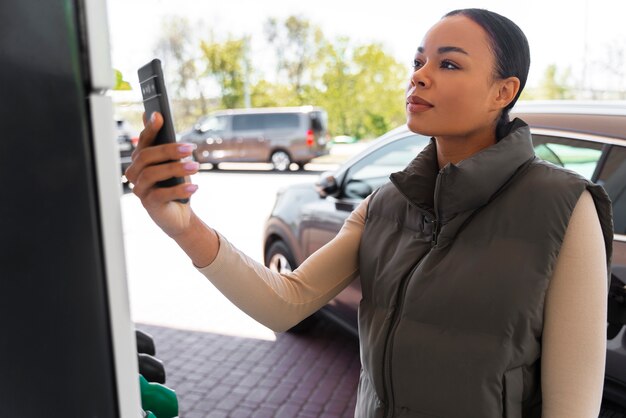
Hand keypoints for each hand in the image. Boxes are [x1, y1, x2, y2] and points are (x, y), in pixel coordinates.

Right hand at [124, 112, 199, 236]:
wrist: (179, 213)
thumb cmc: (174, 184)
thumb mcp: (173, 162)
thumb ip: (164, 143)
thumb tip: (154, 115)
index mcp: (140, 160)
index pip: (143, 142)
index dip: (150, 129)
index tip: (160, 116)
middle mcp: (135, 173)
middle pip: (146, 156)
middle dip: (168, 150)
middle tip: (190, 148)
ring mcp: (140, 189)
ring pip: (152, 174)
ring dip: (176, 168)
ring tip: (196, 167)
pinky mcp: (149, 204)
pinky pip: (161, 194)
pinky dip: (179, 190)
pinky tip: (194, 187)